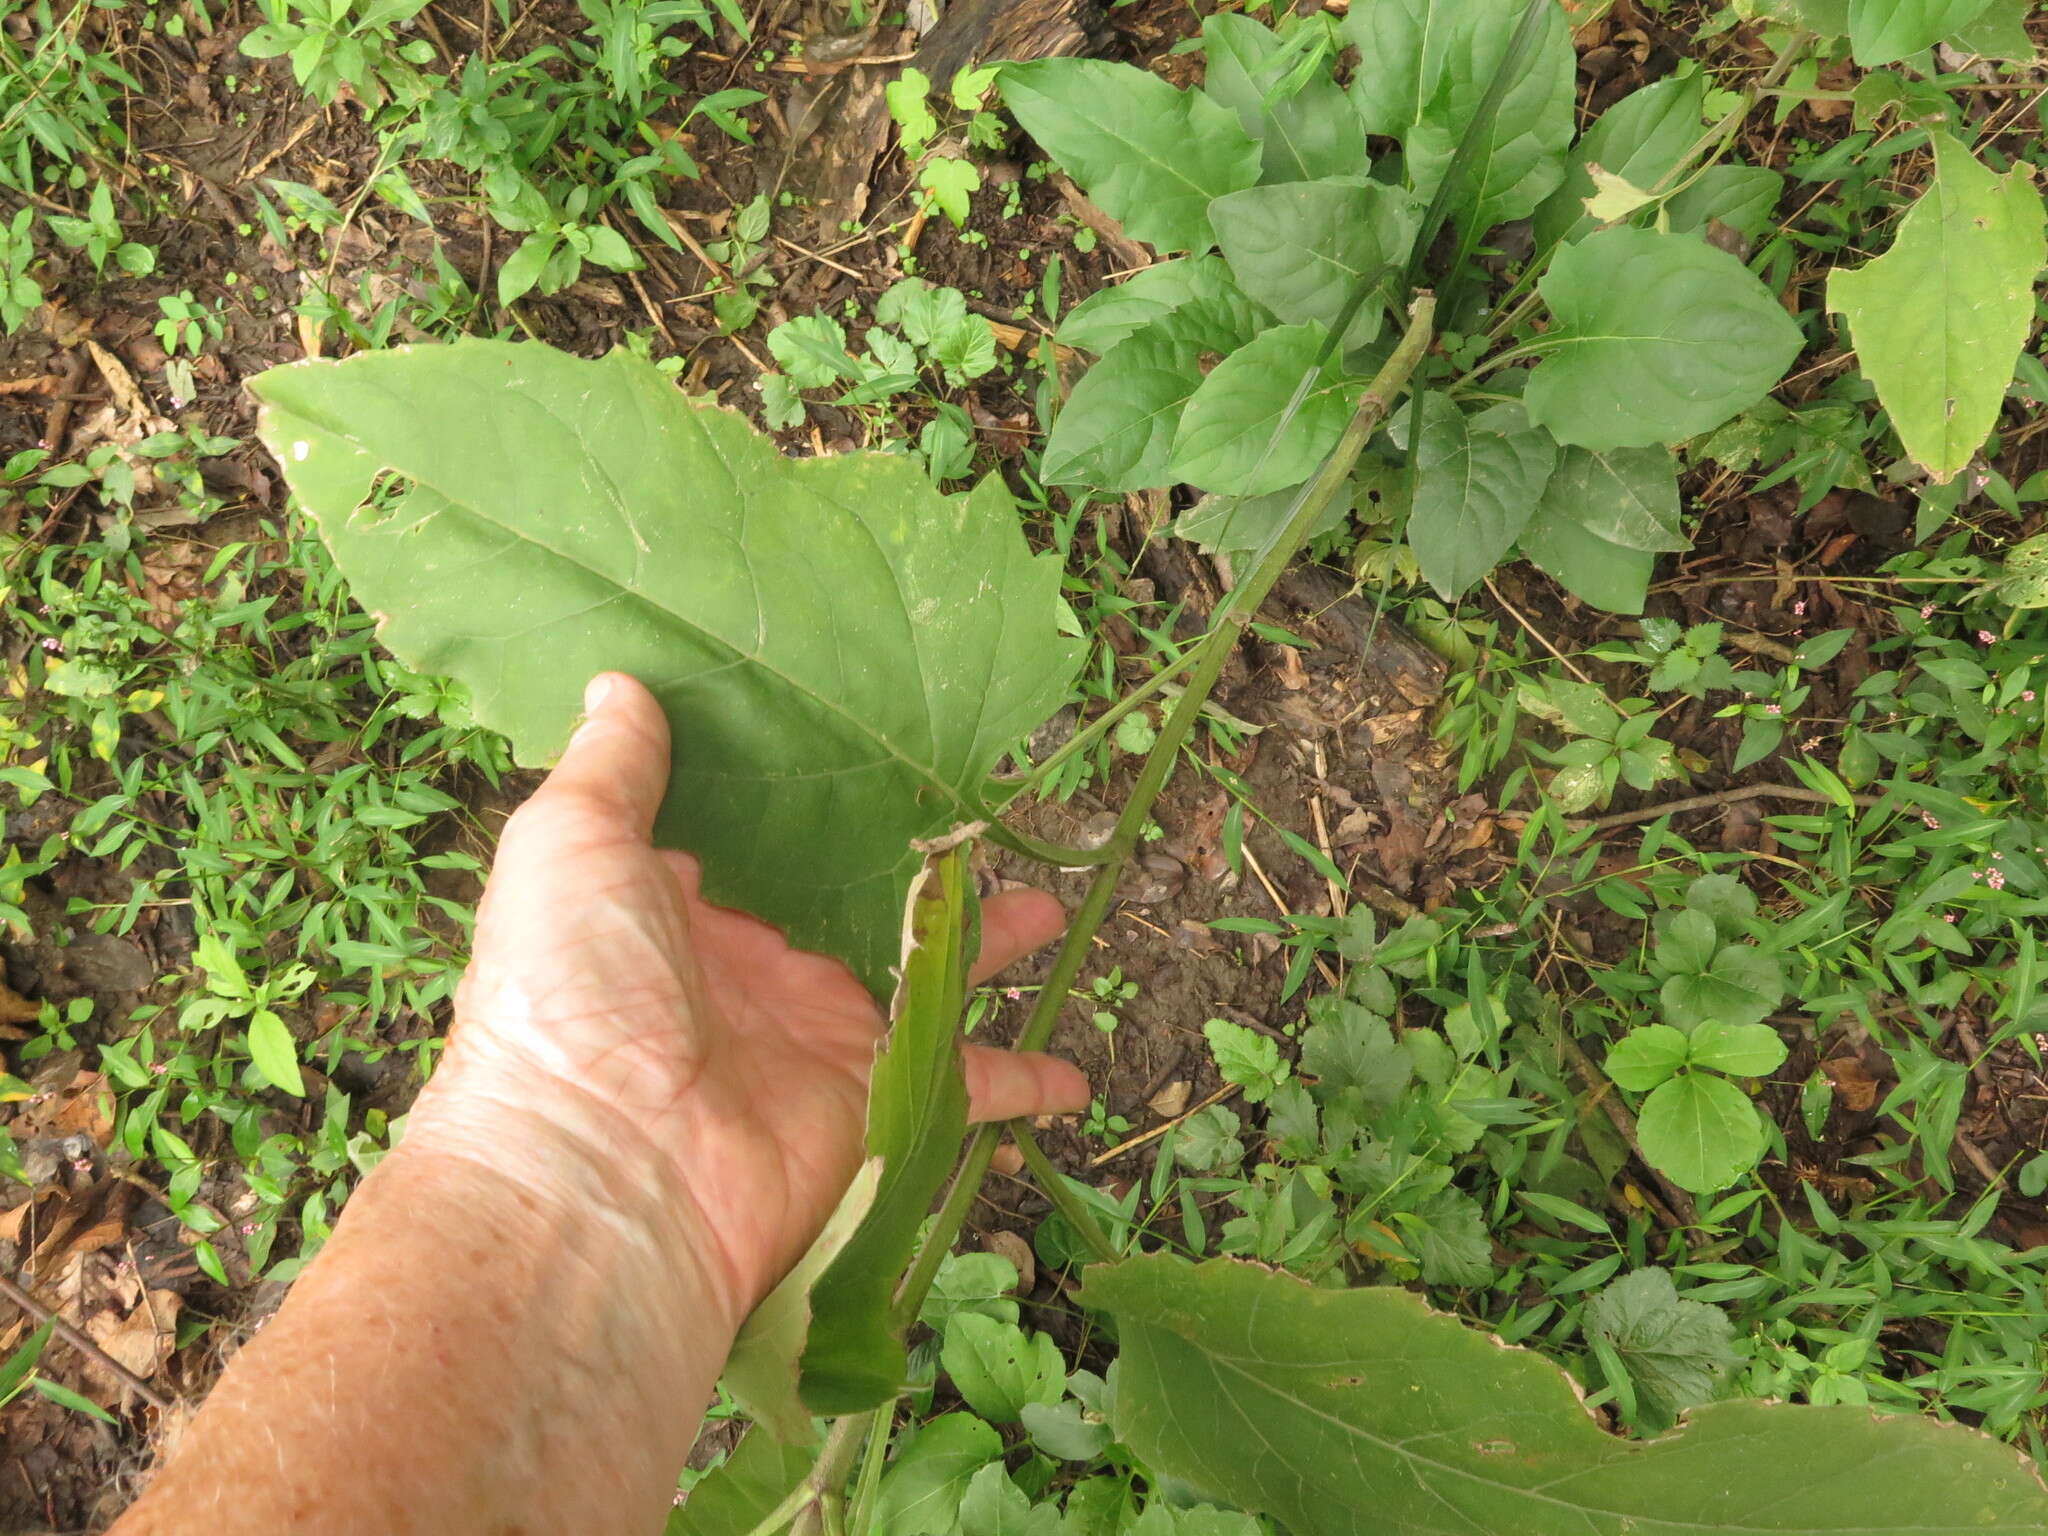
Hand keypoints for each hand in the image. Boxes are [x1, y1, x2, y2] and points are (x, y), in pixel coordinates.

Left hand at [427, 672, 1087, 1317]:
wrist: (607, 1168)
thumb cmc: (570, 994)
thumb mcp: (571, 846)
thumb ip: (611, 767)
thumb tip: (617, 682)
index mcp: (681, 905)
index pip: (760, 836)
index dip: (812, 790)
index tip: (870, 732)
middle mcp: (756, 966)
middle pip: (861, 896)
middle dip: (920, 859)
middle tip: (980, 814)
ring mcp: (819, 1032)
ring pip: (928, 971)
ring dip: (990, 945)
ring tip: (1053, 910)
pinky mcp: (871, 1095)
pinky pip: (966, 1082)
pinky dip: (1023, 1079)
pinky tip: (1076, 1070)